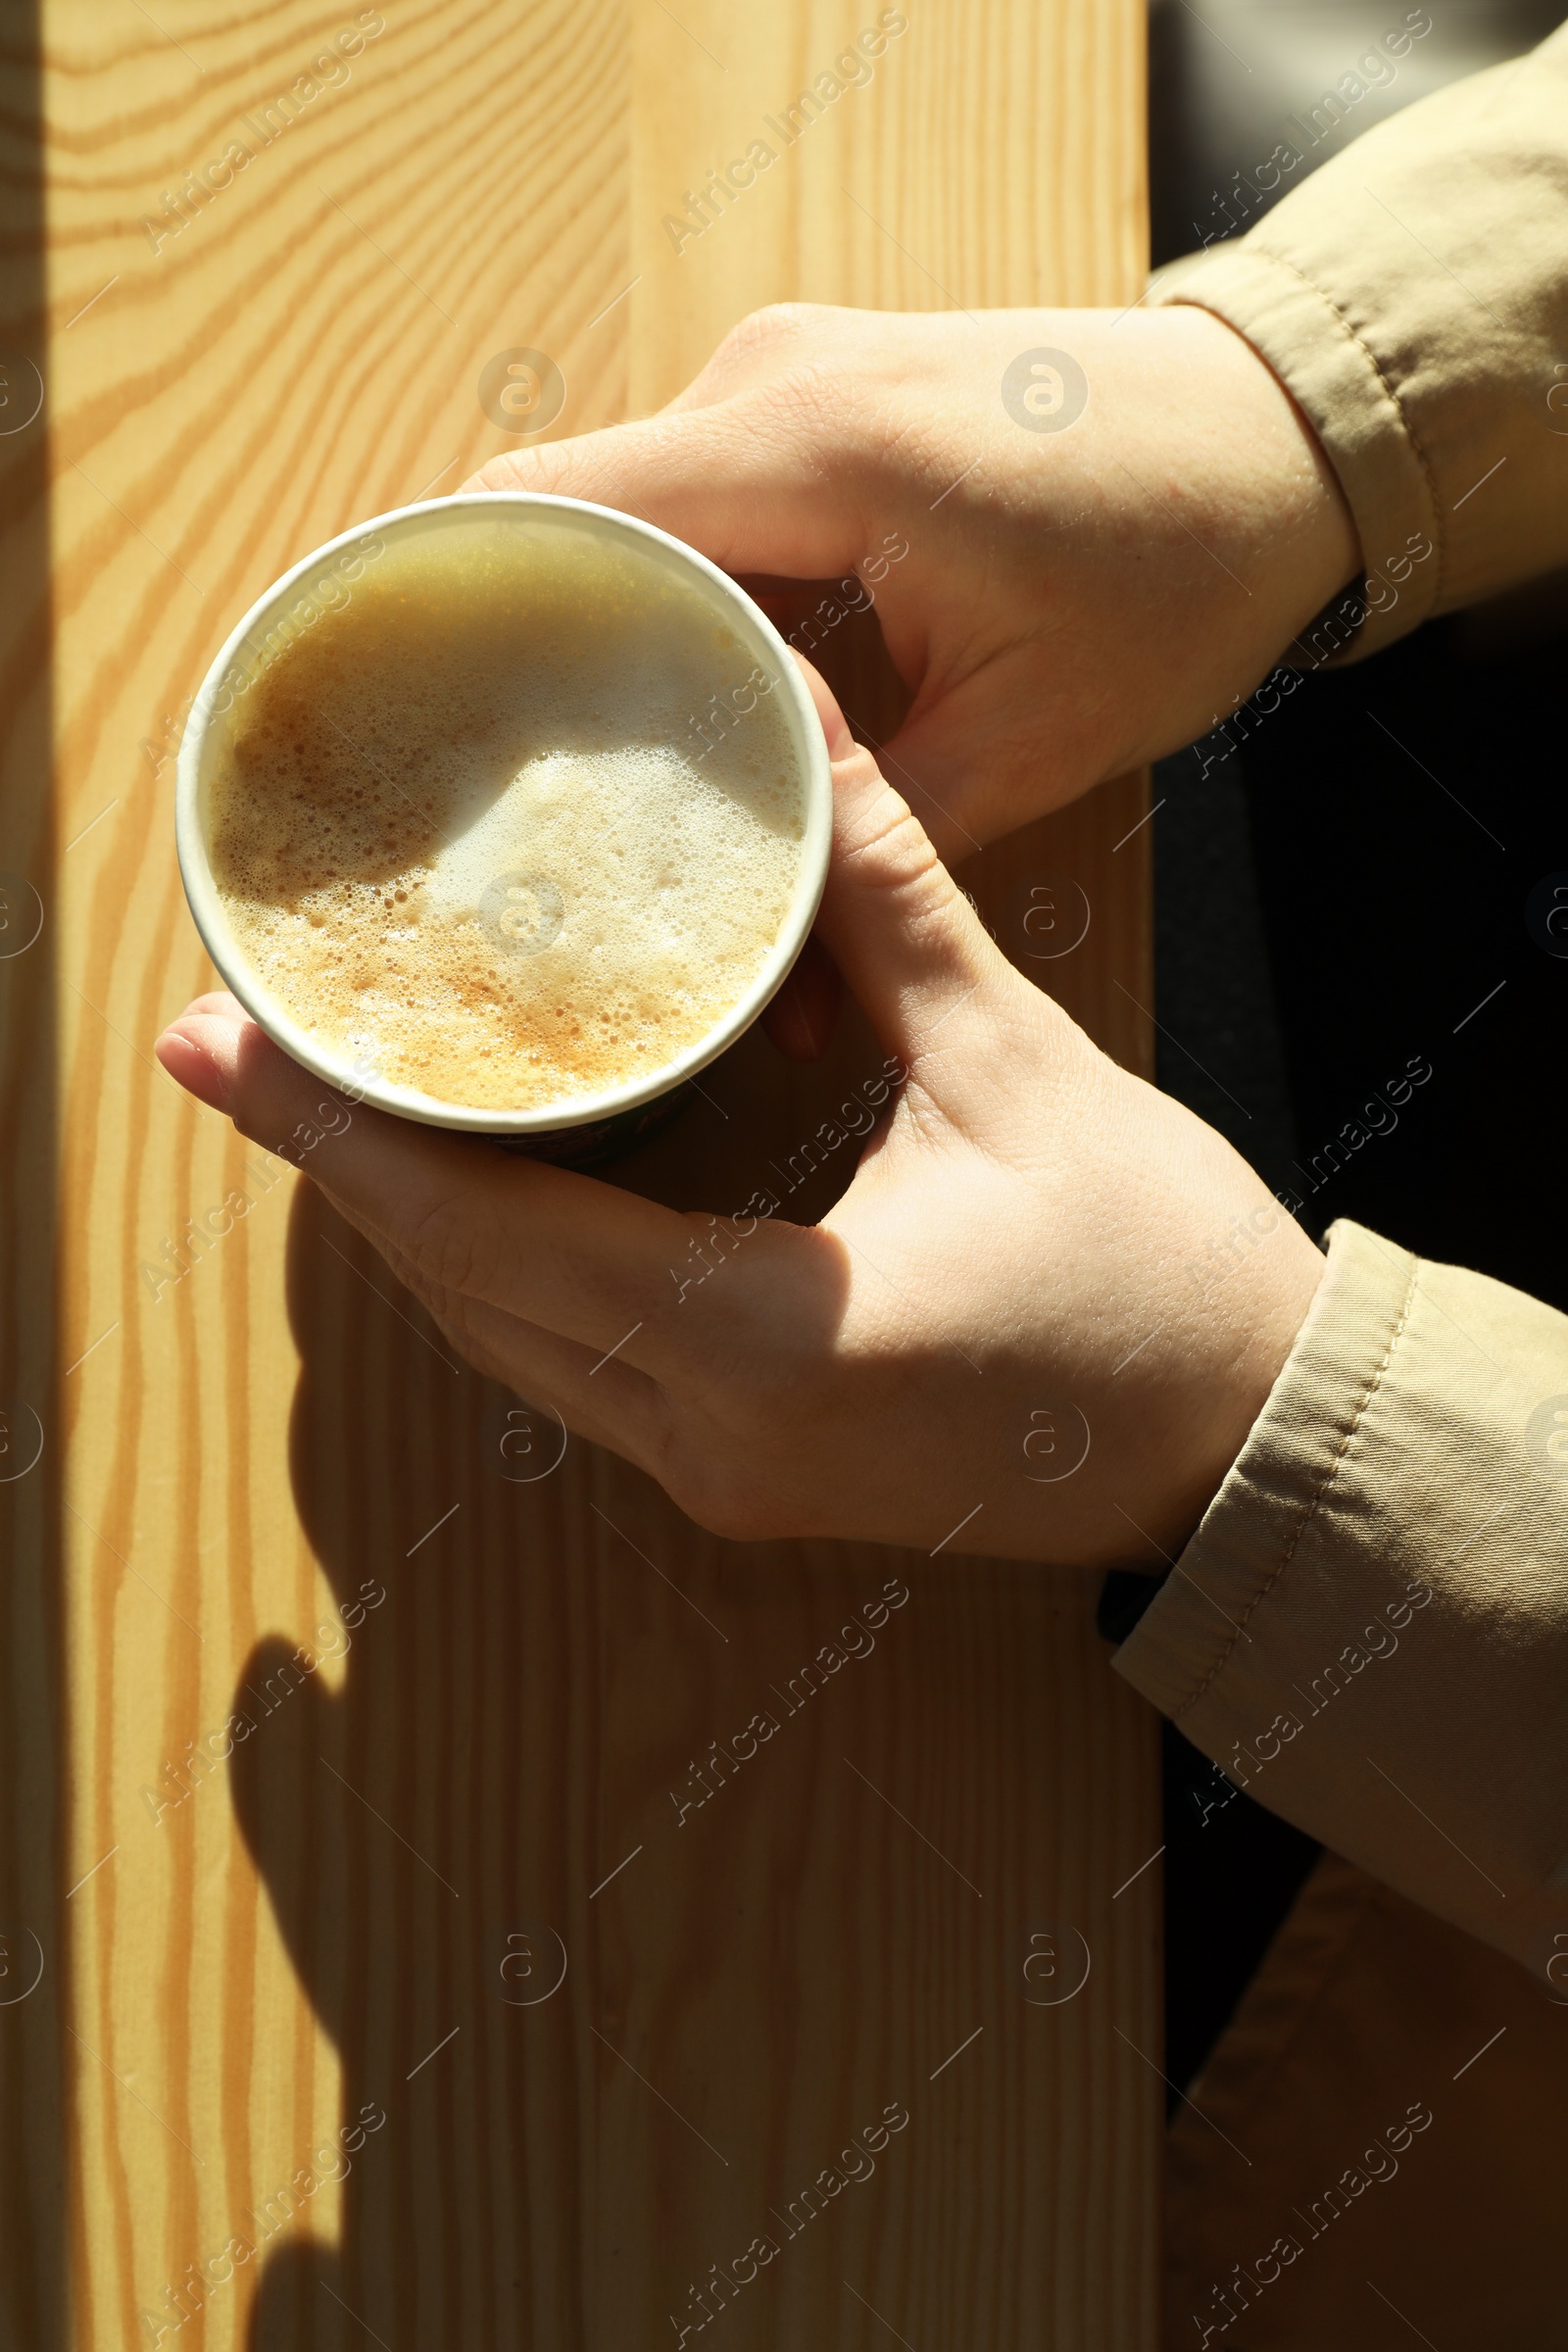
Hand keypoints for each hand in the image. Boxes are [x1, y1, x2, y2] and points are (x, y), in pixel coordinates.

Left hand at [156, 671, 1324, 1566]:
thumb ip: (882, 896)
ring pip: (507, 1345)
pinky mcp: (745, 1473)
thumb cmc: (1158, 1269)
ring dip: (413, 1224)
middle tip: (236, 1048)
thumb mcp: (1015, 1063)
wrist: (1245, 1440)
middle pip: (470, 1297)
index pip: (500, 1236)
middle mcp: (712, 1442)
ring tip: (319, 1099)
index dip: (352, 1138)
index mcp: (770, 1343)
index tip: (235, 1050)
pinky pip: (571, 1369)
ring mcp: (723, 1480)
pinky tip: (462, 1186)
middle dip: (347, 1169)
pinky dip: (502, 1274)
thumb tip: (800, 725)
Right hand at [468, 303, 1358, 857]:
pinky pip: (694, 502)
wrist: (1286, 434)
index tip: (387, 730)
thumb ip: (868, 840)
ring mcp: (790, 376)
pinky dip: (669, 598)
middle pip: (564, 515)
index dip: (448, 612)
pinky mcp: (816, 401)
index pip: (551, 510)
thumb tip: (760, 965)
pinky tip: (667, 710)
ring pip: (627, 515)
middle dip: (514, 652)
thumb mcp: (1029, 741)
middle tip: (472, 803)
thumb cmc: (1180, 568)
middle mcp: (770, 380)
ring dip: (600, 634)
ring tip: (560, 779)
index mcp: (810, 445)